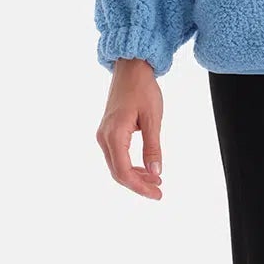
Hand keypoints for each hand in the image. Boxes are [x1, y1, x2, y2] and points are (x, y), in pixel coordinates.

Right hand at [96, 59, 164, 198]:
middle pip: (118, 172)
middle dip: (138, 185)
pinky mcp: (108, 132)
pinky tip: (145, 169)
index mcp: (114, 135)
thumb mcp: (153, 119)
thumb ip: (153, 147)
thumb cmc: (143, 89)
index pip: (124, 171)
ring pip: (117, 166)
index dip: (140, 187)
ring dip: (135, 176)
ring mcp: (104, 135)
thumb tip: (155, 172)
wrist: (131, 69)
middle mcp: (104, 137)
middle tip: (159, 192)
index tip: (157, 194)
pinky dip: (130, 166)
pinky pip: (117, 156)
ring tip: (156, 182)